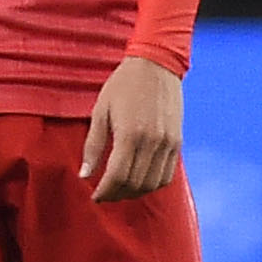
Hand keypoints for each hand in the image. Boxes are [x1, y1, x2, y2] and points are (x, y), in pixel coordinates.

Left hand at [80, 57, 181, 203]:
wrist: (156, 64)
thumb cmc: (123, 85)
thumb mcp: (101, 110)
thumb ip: (93, 145)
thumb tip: (84, 174)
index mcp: (130, 133)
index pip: (118, 176)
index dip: (105, 191)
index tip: (95, 196)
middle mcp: (152, 142)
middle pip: (135, 184)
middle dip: (117, 194)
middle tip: (104, 194)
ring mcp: (168, 144)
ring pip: (152, 184)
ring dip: (135, 193)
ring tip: (120, 189)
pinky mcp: (177, 143)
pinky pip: (167, 176)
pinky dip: (153, 184)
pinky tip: (139, 181)